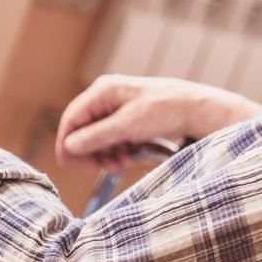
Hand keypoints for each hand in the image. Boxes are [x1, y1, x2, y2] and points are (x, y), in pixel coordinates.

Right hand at [55, 74, 261, 170]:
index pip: (72, 117)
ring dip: (104, 154)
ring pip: (99, 137)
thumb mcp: (127, 125)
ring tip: (116, 166)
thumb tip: (70, 147)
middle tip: (95, 170)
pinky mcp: (131, 121)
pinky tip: (125, 160)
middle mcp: (108, 98)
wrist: (195, 110)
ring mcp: (120, 110)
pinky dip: (116, 152)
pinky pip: (114, 139)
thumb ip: (96, 136)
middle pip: (85, 129)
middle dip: (90, 151)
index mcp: (104, 91)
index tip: (67, 164)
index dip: (67, 142)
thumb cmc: (164, 110)